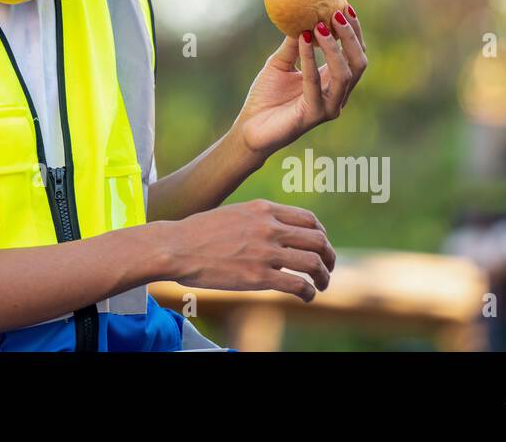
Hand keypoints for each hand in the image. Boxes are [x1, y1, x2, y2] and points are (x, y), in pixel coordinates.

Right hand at [168, 199, 335, 299]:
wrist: (177, 247)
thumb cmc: (199, 233)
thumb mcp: (234, 213)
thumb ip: (258, 220)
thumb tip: (275, 232)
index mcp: (263, 209)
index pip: (308, 219)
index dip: (321, 235)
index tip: (319, 247)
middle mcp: (269, 227)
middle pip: (318, 240)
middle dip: (329, 256)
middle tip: (327, 269)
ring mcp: (265, 251)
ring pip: (313, 263)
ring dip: (324, 277)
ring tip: (322, 285)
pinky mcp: (259, 276)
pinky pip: (299, 285)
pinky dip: (310, 293)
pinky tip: (307, 297)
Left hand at [233, 6, 366, 159]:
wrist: (249, 127)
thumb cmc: (266, 96)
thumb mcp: (281, 62)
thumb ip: (294, 43)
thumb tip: (302, 15)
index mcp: (333, 82)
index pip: (354, 54)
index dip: (353, 32)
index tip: (345, 7)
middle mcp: (338, 95)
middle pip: (358, 63)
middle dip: (350, 37)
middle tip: (337, 14)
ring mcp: (329, 107)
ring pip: (344, 75)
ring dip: (334, 47)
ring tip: (321, 25)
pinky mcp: (314, 115)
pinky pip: (315, 84)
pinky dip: (310, 60)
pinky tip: (302, 40)